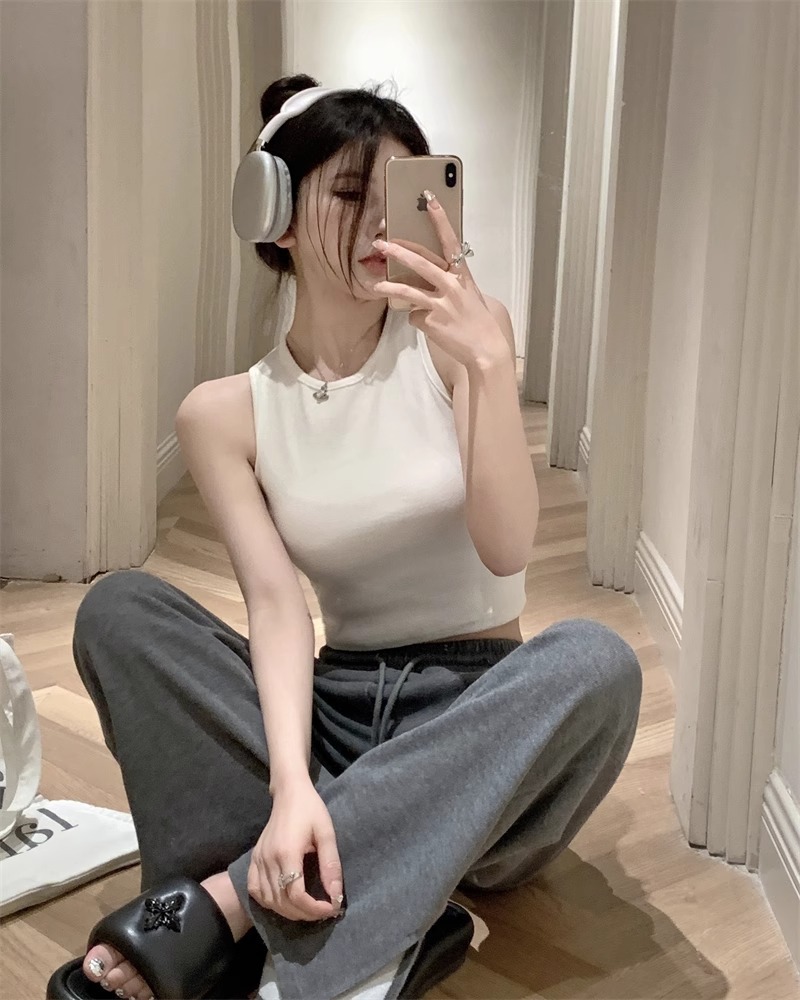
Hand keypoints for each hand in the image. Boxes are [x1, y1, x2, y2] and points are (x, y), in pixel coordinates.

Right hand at [247, 779, 343, 921]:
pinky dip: (269, 902)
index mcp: (287, 852)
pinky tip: (284, 901)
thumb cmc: (311, 810)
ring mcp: (258, 860)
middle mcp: (268, 860)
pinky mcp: (253, 859)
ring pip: (268, 900)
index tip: (332, 908)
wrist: (289, 793)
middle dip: (305, 913)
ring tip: (308, 909)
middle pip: (282, 901)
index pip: (296, 895)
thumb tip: (336, 896)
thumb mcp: (326, 833)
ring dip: (288, 911)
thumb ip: (331, 865)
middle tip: (323, 911)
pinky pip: (255, 890)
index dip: (314, 908)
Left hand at [372, 191, 506, 368]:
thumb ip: (451, 282)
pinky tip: (429, 326)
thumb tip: (428, 278)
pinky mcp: (431, 321)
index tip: (429, 200)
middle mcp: (452, 285)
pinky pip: (414, 316)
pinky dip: (416, 320)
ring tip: (376, 284)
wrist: (485, 349)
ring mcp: (441, 303)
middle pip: (421, 262)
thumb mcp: (469, 295)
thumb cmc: (477, 321)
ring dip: (389, 286)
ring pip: (408, 290)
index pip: (450, 241)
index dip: (440, 219)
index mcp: (462, 275)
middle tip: (381, 244)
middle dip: (398, 251)